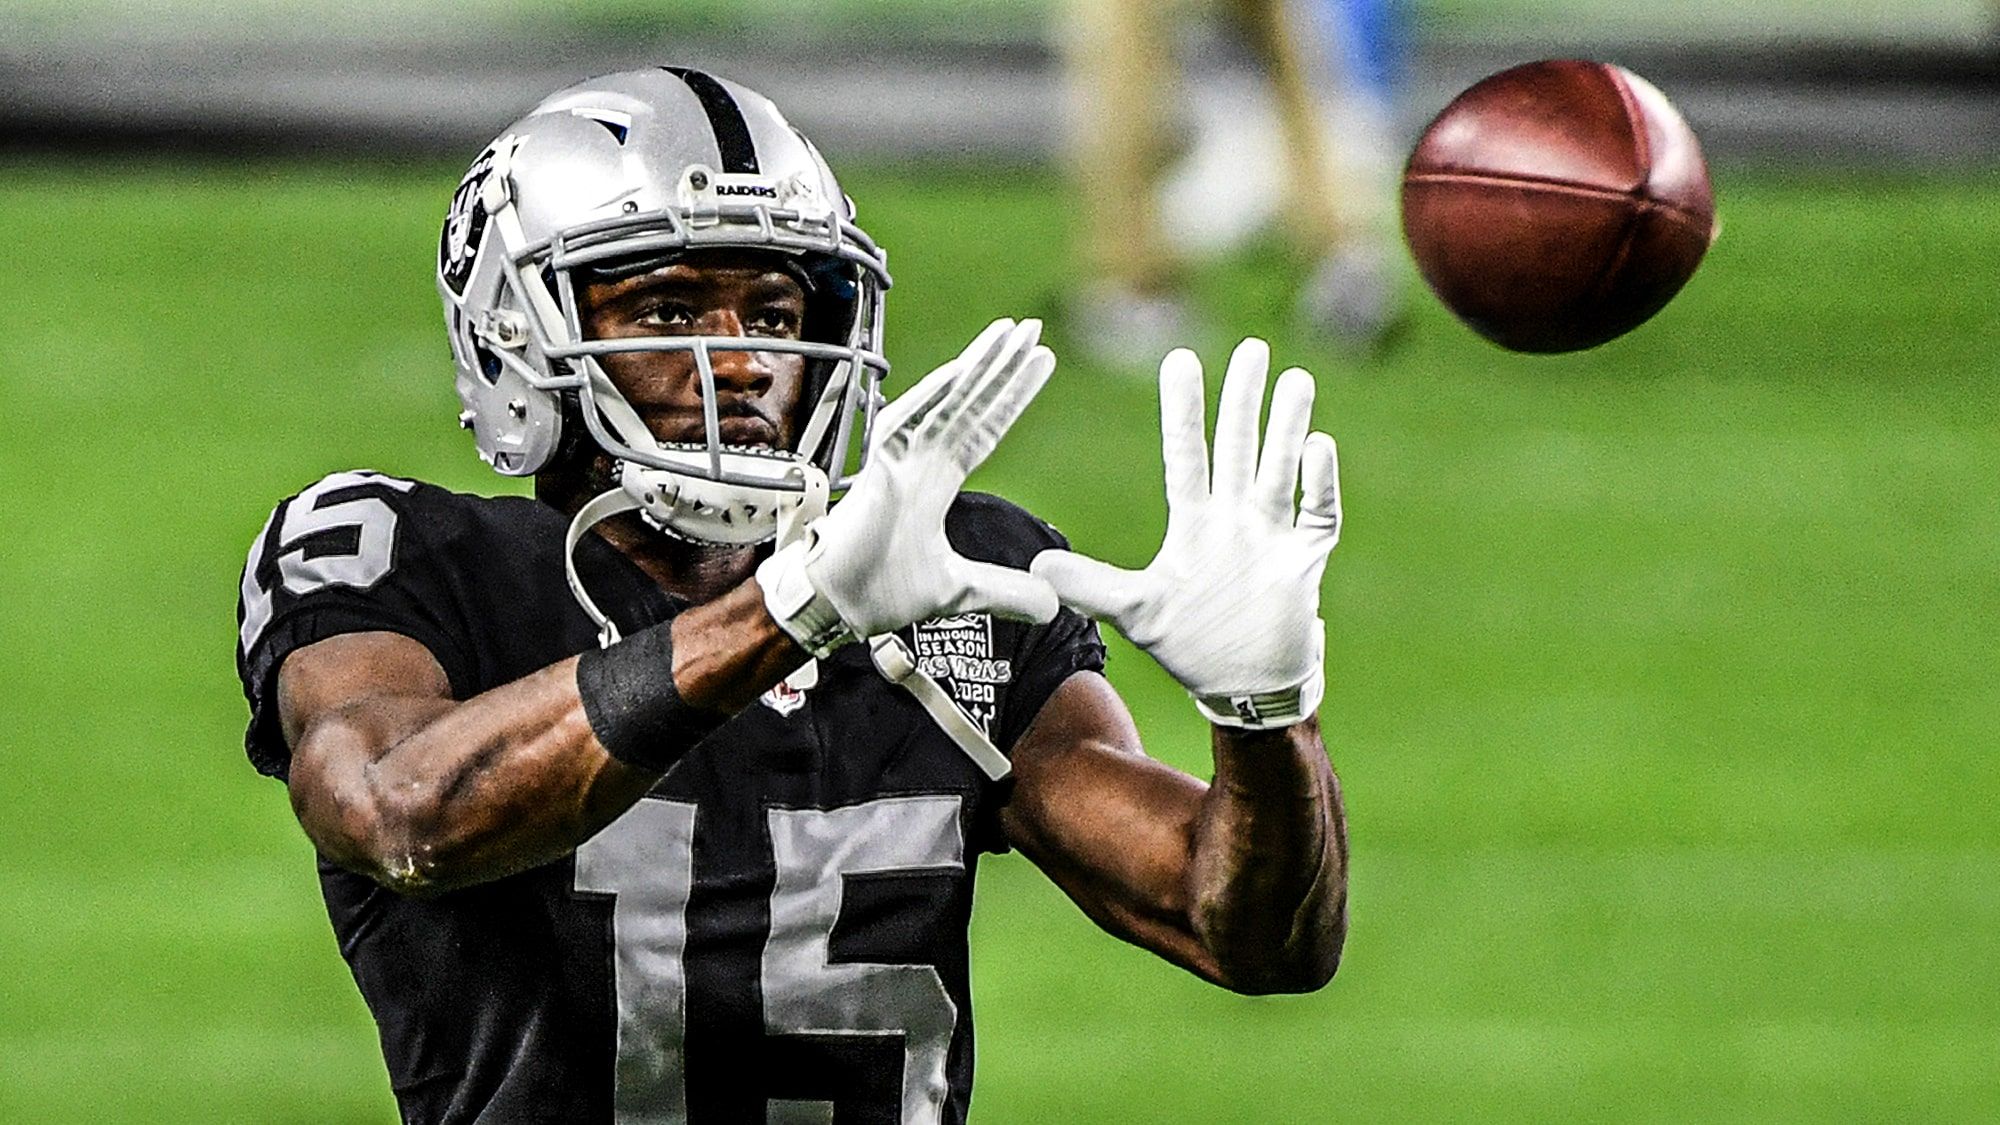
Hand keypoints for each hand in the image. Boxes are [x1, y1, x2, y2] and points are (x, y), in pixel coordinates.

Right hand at [758, 318, 1058, 653]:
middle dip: (1001, 367)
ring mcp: (898, 462)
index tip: (1041, 362)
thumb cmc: (882, 592)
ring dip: (976, 367)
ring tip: (1010, 333)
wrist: (838, 608)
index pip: (983, 427)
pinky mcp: (877, 472)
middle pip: (969, 403)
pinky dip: (930, 399)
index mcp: (937, 480)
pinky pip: (905, 425)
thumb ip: (1005, 591)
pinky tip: (959, 372)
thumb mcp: (960, 592)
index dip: (1011, 396)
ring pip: (944, 403)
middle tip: (1033, 330)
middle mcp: (920, 461)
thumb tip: (1052, 605)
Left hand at [1031, 338, 1341, 727]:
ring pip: (1278, 470)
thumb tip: (1037, 566)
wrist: (1244, 689)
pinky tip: (1320, 445)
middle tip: (1253, 348)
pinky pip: (1317, 514)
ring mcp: (1270, 537)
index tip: (1180, 358)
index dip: (1184, 410)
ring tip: (1294, 379)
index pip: (1186, 455)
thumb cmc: (1190, 645)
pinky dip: (1319, 483)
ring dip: (1287, 427)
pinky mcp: (1303, 562)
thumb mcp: (1135, 612)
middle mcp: (1233, 520)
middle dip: (1243, 401)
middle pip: (1237, 449)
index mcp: (1193, 523)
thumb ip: (1092, 585)